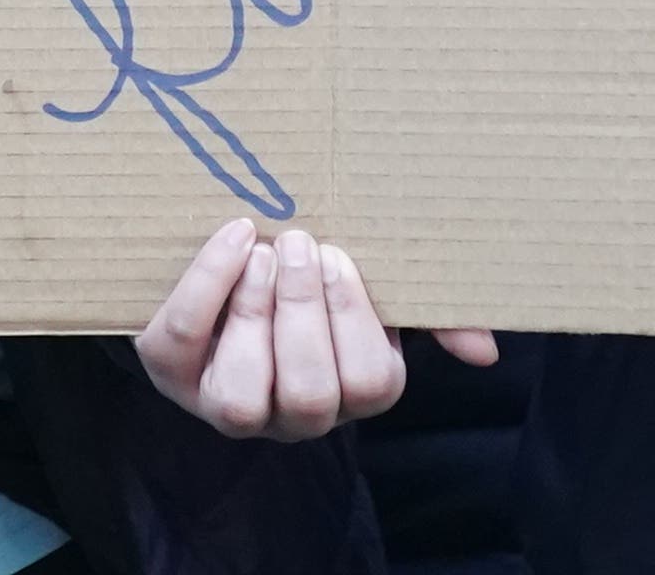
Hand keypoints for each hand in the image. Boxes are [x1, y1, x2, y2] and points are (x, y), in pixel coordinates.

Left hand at [132, 216, 492, 439]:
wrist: (224, 257)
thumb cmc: (314, 277)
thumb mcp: (374, 288)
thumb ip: (431, 315)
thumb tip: (485, 352)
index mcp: (350, 392)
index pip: (372, 384)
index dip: (354, 318)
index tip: (340, 255)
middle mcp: (291, 416)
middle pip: (313, 395)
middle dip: (307, 311)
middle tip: (303, 243)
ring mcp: (226, 405)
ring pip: (245, 397)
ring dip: (257, 313)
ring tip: (264, 250)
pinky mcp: (169, 374)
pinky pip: (181, 343)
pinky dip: (205, 286)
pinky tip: (232, 238)